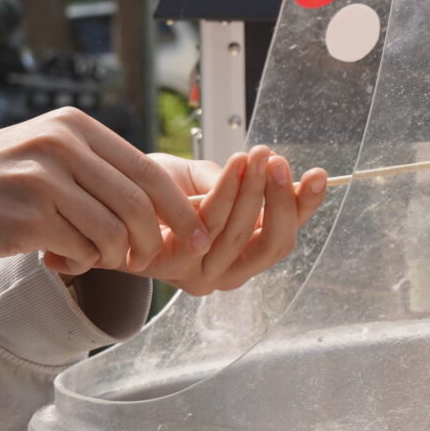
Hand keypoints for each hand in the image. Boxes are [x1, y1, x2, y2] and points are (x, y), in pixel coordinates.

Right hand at [0, 108, 207, 304]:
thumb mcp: (43, 153)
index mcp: (73, 126)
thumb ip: (94, 165)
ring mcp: (44, 179)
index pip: (150, 171)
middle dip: (157, 240)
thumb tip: (163, 196)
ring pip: (116, 232)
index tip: (200, 235)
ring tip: (91, 256)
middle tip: (153, 262)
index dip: (182, 209)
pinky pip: (83, 250)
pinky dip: (80, 262)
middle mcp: (62, 145)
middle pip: (141, 204)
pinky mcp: (28, 216)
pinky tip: (58, 257)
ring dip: (113, 257)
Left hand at [108, 147, 328, 295]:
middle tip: (282, 161)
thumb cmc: (161, 192)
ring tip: (262, 154)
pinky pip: (213, 223)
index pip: (285, 237)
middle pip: (273, 244)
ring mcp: (203, 275)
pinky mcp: (177, 265)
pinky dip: (229, 190)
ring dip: (257, 190)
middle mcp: (229, 276)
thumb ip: (250, 187)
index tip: (320, 175)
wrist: (108, 202)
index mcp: (245, 259)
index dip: (306, 208)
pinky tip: (239, 163)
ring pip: (244, 231)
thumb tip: (301, 175)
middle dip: (282, 199)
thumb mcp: (215, 185)